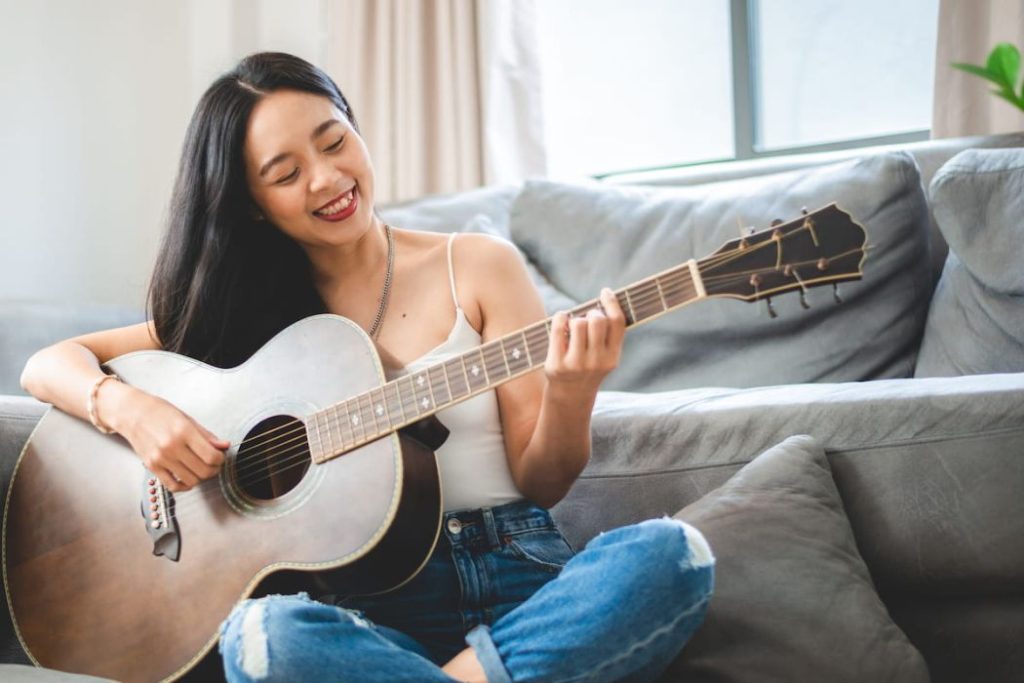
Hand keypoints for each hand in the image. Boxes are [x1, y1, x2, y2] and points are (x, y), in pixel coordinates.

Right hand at [103, 383, 228, 491]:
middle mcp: (171, 447)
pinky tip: (188, 478)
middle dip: (214, 469)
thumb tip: (224, 446)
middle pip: (203, 470)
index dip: (220, 459)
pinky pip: (173, 486)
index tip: (220, 456)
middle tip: (214, 464)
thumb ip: (207, 435)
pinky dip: (184, 485)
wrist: (132, 413)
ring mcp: (160, 459)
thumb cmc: (160, 413)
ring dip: (201, 478)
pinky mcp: (152, 467)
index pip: (211, 456)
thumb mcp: (187, 419)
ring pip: (191, 481)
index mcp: (183, 431)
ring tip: (200, 468)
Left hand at [544, 287, 625, 395]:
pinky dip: (560, 318)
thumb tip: (606, 300)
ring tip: (573, 328)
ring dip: (575, 319)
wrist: (570, 396)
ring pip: (578, 323)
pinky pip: (559, 328)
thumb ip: (608, 335)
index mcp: (613, 357)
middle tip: (587, 319)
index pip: (617, 323)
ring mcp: (576, 364)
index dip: (612, 303)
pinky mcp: (557, 365)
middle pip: (597, 320)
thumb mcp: (605, 356)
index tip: (605, 292)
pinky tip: (561, 321)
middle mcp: (597, 362)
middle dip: (591, 313)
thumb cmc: (588, 367)